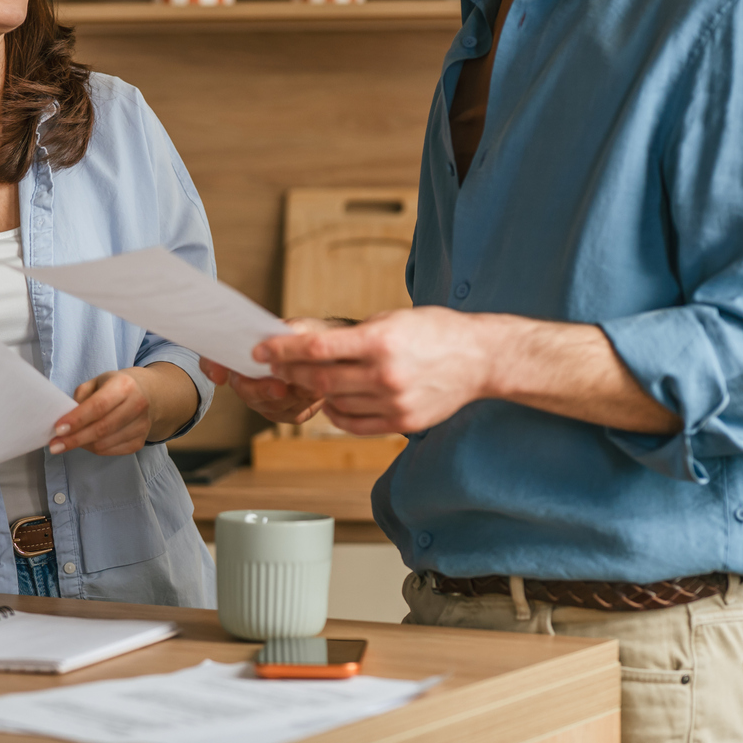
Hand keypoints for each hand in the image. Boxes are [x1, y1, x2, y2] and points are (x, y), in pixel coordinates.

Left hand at [51, 368, 160, 455]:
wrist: (148, 394)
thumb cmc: (115, 387)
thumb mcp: (96, 382)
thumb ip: (80, 398)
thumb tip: (65, 422)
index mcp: (124, 385)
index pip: (99, 406)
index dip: (77, 419)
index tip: (58, 429)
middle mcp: (137, 405)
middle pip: (102, 428)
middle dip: (74, 439)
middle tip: (55, 445)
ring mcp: (141, 426)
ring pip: (105, 444)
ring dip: (82, 445)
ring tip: (68, 442)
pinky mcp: (140, 442)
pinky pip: (111, 452)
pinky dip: (94, 449)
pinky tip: (86, 442)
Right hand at [202, 318, 331, 426]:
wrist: (330, 352)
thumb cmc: (307, 335)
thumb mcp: (299, 325)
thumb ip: (288, 329)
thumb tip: (278, 337)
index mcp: (243, 354)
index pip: (214, 360)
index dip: (212, 367)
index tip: (219, 374)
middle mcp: (248, 379)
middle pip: (244, 390)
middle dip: (261, 390)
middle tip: (279, 388)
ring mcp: (267, 399)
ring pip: (269, 406)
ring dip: (290, 397)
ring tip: (309, 385)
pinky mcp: (289, 413)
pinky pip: (291, 414)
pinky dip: (304, 404)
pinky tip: (316, 392)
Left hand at [253, 308, 495, 434]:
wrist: (481, 359)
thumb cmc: (436, 332)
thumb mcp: (393, 318)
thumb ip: (353, 335)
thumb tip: (310, 342)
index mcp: (381, 341)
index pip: (317, 349)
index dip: (283, 349)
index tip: (261, 349)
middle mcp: (385, 374)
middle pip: (319, 379)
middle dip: (289, 371)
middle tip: (272, 365)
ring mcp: (394, 403)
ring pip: (335, 403)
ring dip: (313, 392)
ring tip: (305, 379)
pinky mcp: (402, 422)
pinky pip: (354, 424)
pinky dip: (336, 413)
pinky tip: (334, 400)